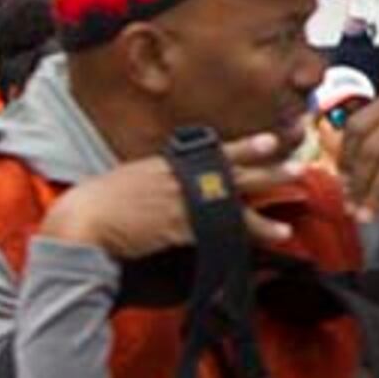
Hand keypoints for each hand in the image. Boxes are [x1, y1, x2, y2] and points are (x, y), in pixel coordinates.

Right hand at [37, 134, 306, 259]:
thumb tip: (168, 183)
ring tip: (290, 218)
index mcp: (167, 164)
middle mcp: (179, 179)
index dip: (246, 146)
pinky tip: (267, 239)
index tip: (274, 138)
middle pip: (233, 171)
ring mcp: (180, 203)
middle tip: (299, 164)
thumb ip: (155, 179)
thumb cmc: (96, 203)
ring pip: (232, 203)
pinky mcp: (177, 228)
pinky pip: (218, 231)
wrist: (80, 222)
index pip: (214, 152)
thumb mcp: (129, 180)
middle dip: (268, 169)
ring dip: (263, 212)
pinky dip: (244, 236)